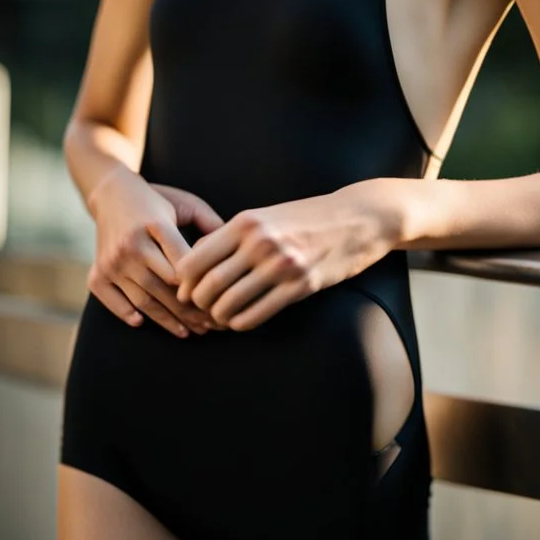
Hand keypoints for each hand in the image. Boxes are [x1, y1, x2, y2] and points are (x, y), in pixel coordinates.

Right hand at [87, 166, 230, 337]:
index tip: (221, 299)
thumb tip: (235, 249)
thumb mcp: (185, 202)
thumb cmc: (158, 199)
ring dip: (167, 320)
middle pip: (165, 287)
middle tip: (212, 325)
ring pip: (143, 299)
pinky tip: (144, 322)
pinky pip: (112, 301)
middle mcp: (130, 244)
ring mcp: (111, 261)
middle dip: (191, 310)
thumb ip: (210, 223)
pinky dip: (127, 314)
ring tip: (190, 331)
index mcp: (154, 224)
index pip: (182, 263)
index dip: (202, 284)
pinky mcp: (96, 273)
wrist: (111, 192)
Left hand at [173, 181, 396, 330]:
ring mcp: (281, 265)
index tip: (185, 291)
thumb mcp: (265, 216)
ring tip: (221, 317)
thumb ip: (232, 235)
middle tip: (200, 310)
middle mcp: (260, 243)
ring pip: (229, 304)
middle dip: (198, 304)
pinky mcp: (301, 286)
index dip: (183, 281)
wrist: (356, 219)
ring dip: (219, 317)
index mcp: (246, 222)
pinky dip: (241, 323)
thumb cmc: (306, 217)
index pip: (196, 258)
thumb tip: (195, 259)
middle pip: (208, 285)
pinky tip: (242, 321)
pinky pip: (257, 314)